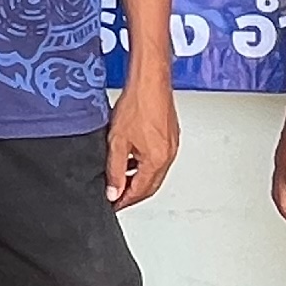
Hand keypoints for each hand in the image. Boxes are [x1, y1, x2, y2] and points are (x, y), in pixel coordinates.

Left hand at [105, 81, 180, 208]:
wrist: (150, 80)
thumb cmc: (138, 104)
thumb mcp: (117, 142)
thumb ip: (115, 170)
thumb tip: (114, 192)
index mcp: (157, 160)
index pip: (140, 192)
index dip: (124, 201)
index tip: (113, 205)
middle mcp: (168, 155)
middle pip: (151, 186)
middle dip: (133, 194)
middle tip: (117, 197)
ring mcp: (172, 145)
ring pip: (156, 173)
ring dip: (140, 180)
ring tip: (122, 180)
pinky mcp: (171, 136)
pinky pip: (159, 159)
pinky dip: (146, 166)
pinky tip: (133, 160)